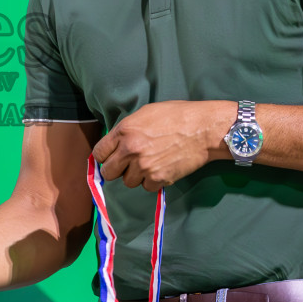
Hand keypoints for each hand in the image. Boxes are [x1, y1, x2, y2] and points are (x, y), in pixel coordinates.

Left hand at [92, 100, 231, 190]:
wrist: (203, 128)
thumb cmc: (177, 115)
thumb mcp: (145, 114)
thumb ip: (127, 130)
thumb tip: (116, 144)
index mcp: (124, 131)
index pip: (99, 153)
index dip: (104, 156)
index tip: (110, 158)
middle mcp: (130, 150)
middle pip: (109, 172)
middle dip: (116, 169)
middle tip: (127, 165)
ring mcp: (144, 166)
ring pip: (128, 182)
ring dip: (136, 176)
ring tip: (149, 164)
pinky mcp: (159, 178)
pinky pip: (147, 187)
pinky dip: (153, 181)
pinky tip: (161, 169)